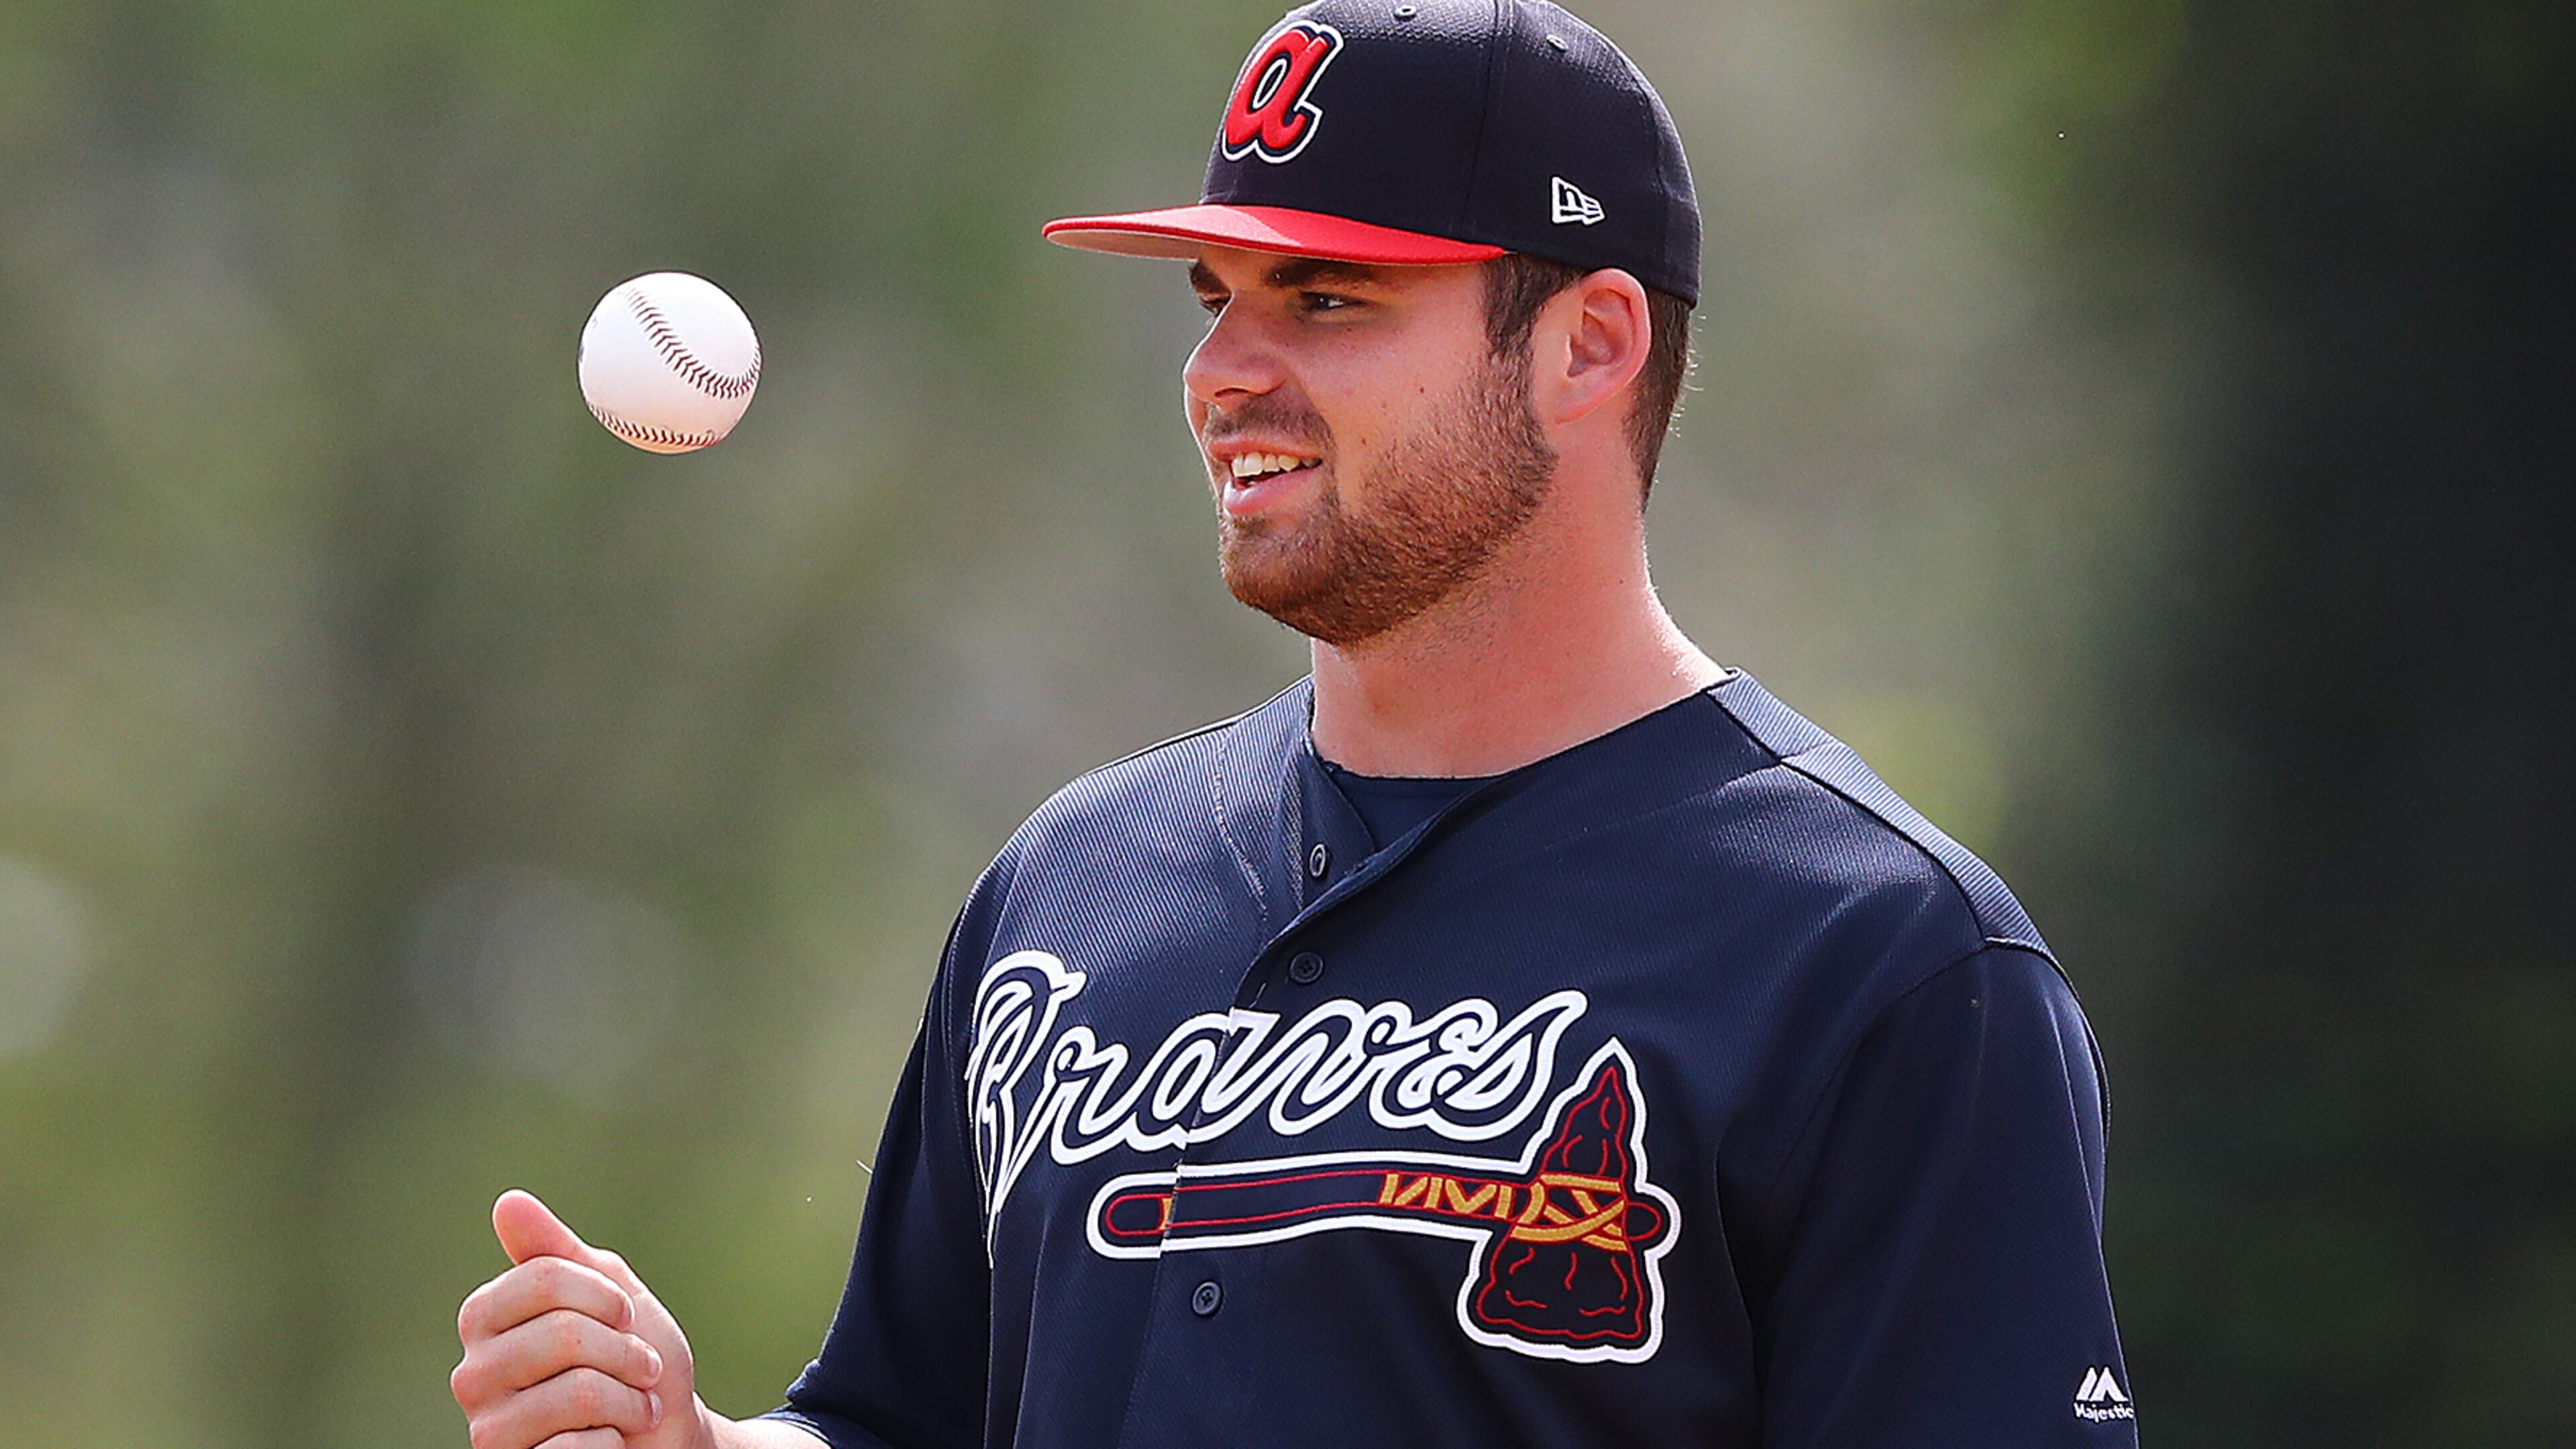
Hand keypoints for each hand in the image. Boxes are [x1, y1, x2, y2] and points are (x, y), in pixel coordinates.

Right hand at [452, 1189, 714, 1448]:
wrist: (663, 1434)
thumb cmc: (633, 1359)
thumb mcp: (609, 1293)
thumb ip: (557, 1252)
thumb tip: (507, 1202)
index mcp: (486, 1318)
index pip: (544, 1277)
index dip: (605, 1296)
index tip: (626, 1316)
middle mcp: (472, 1373)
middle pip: (563, 1333)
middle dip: (625, 1352)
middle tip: (642, 1369)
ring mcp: (488, 1427)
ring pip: (577, 1391)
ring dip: (629, 1400)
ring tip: (633, 1407)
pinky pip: (575, 1447)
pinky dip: (612, 1442)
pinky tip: (608, 1443)